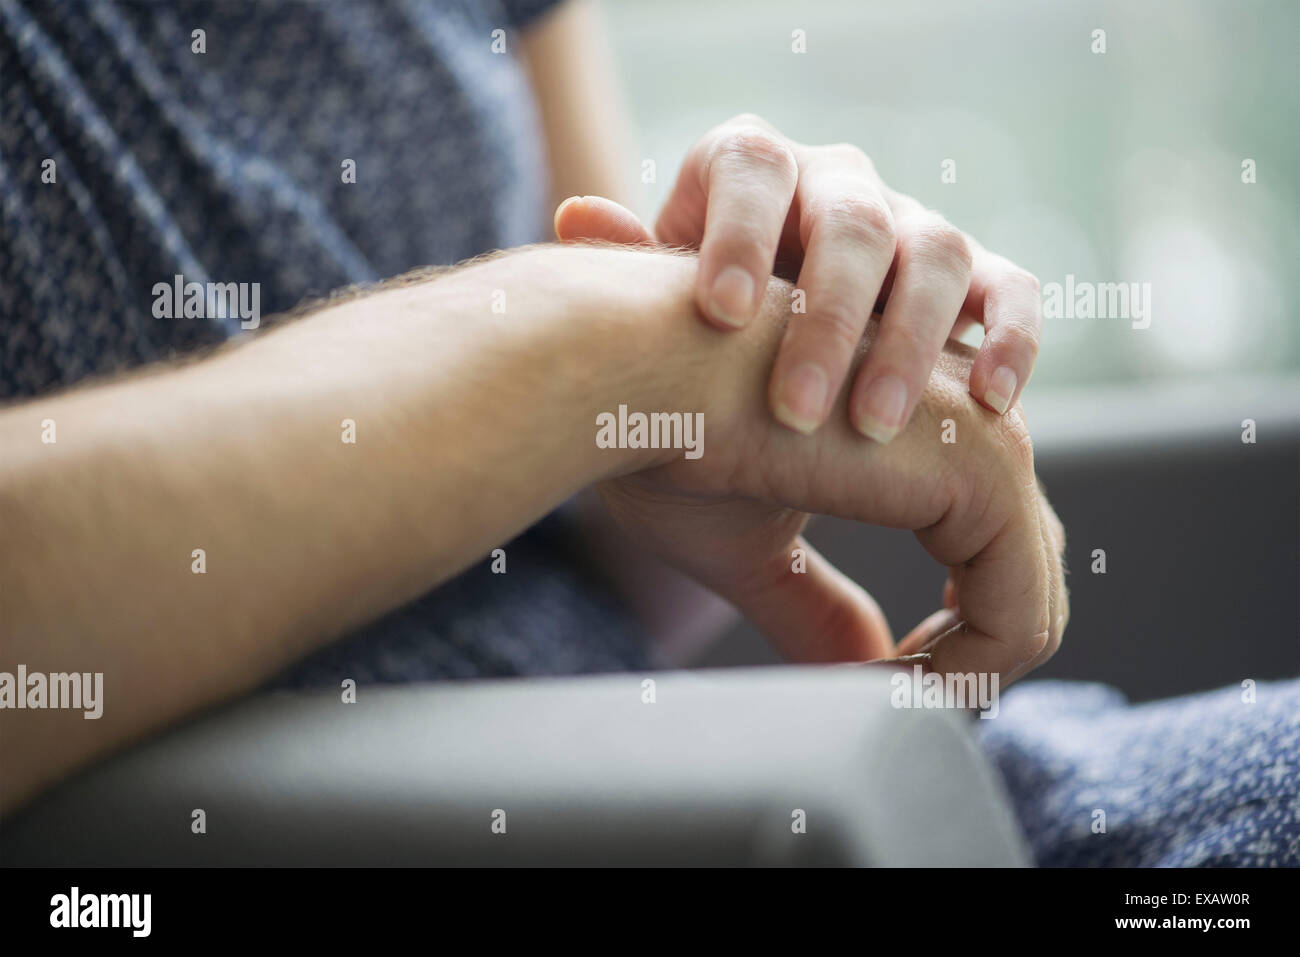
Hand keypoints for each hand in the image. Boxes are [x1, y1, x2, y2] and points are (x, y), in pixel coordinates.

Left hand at [554, 113, 1042, 445]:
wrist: (757, 384)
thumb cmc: (693, 353)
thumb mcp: (656, 319)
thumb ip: (631, 270)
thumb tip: (577, 213)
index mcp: (752, 179)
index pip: (750, 166)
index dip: (738, 229)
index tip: (720, 314)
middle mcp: (838, 189)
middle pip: (851, 221)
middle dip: (828, 317)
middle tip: (796, 410)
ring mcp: (910, 229)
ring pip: (935, 252)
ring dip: (909, 341)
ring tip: (873, 427)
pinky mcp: (974, 279)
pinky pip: (1011, 290)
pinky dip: (1010, 338)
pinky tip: (994, 403)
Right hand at [598, 248, 1065, 681]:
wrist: (636, 376)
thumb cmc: (673, 439)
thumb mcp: (753, 549)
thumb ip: (818, 607)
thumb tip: (866, 671)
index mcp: (927, 427)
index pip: (990, 557)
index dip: (945, 644)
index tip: (863, 684)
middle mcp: (975, 422)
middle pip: (1021, 584)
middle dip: (960, 666)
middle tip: (876, 704)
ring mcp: (990, 442)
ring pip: (1030, 612)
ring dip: (956, 682)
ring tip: (871, 699)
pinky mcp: (983, 471)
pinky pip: (1017, 618)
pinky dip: (958, 678)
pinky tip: (876, 685)